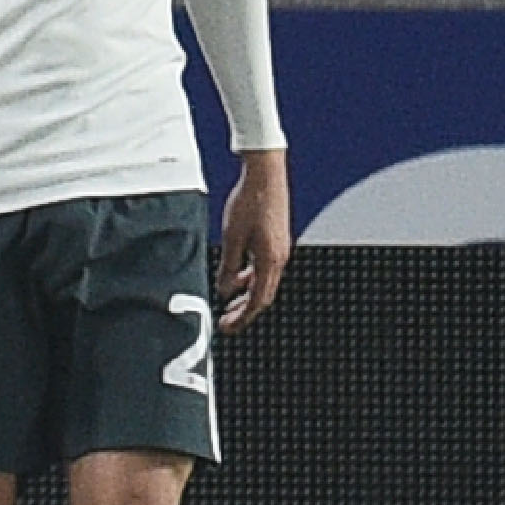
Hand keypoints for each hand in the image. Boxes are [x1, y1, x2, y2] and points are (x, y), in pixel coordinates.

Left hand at [216, 150, 294, 330]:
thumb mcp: (231, 237)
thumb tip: (225, 290)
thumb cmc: (249, 202)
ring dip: (247, 294)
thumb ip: (229, 266)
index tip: (227, 328)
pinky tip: (237, 277)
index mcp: (270, 261)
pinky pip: (265, 268)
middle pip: (263, 295)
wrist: (266, 176)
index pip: (258, 301)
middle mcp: (279, 258)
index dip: (243, 317)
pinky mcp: (276, 240)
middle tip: (227, 322)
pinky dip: (251, 277)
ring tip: (230, 303)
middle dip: (245, 311)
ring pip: (265, 282)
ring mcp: (280, 249)